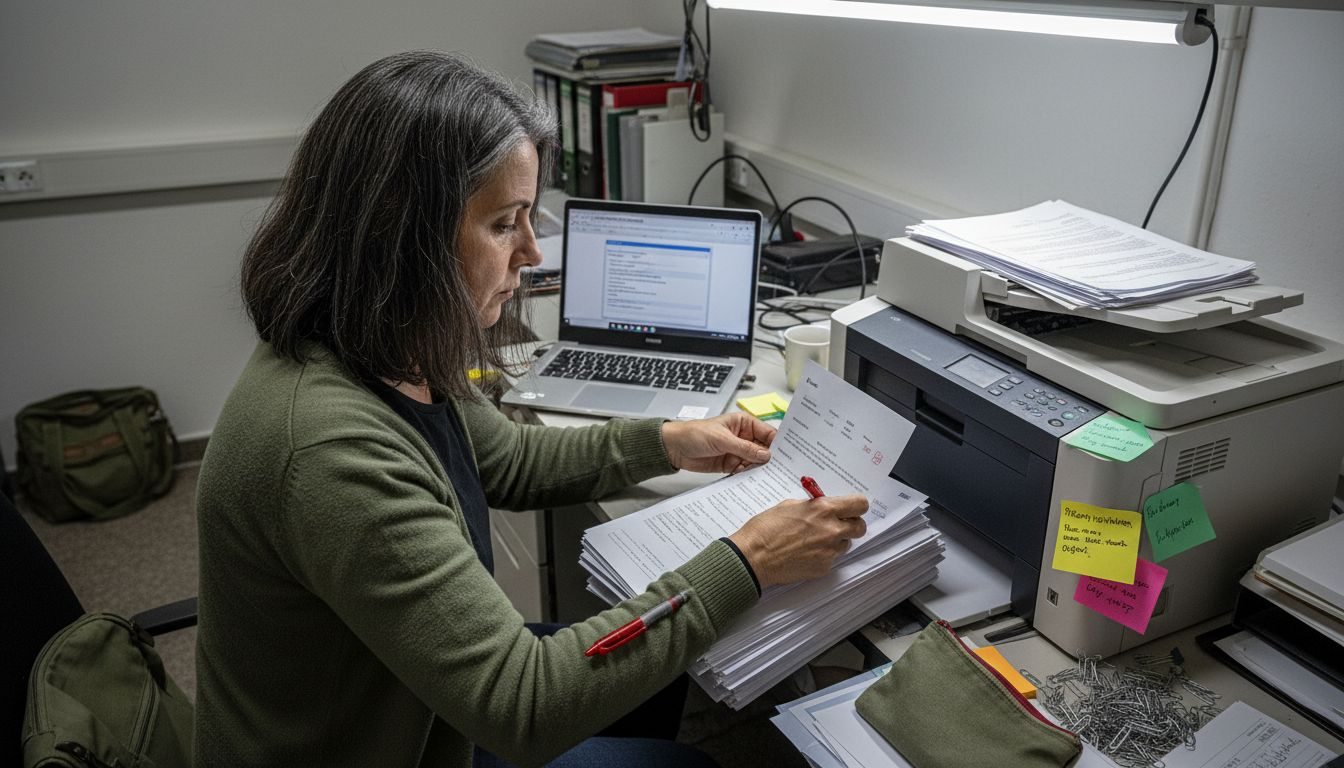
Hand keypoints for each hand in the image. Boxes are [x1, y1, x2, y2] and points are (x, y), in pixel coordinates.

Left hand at [661, 412, 774, 473]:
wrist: (674, 448)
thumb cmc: (695, 434)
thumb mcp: (722, 439)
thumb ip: (745, 448)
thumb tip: (766, 455)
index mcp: (744, 423)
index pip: (767, 433)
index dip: (778, 443)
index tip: (788, 454)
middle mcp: (744, 437)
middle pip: (764, 449)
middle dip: (772, 459)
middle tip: (782, 470)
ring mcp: (738, 452)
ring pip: (756, 462)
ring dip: (761, 470)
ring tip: (770, 478)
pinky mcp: (731, 465)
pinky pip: (745, 471)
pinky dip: (749, 476)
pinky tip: (755, 482)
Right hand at [728, 495, 867, 587]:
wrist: (753, 557)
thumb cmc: (766, 528)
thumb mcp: (789, 505)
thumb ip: (812, 506)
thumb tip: (823, 508)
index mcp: (824, 509)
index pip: (860, 504)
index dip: (856, 506)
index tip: (851, 508)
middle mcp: (831, 530)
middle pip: (860, 527)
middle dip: (850, 524)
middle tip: (837, 524)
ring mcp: (829, 551)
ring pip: (845, 544)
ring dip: (835, 541)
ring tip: (813, 540)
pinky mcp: (823, 568)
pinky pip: (831, 558)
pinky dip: (822, 555)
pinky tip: (804, 553)